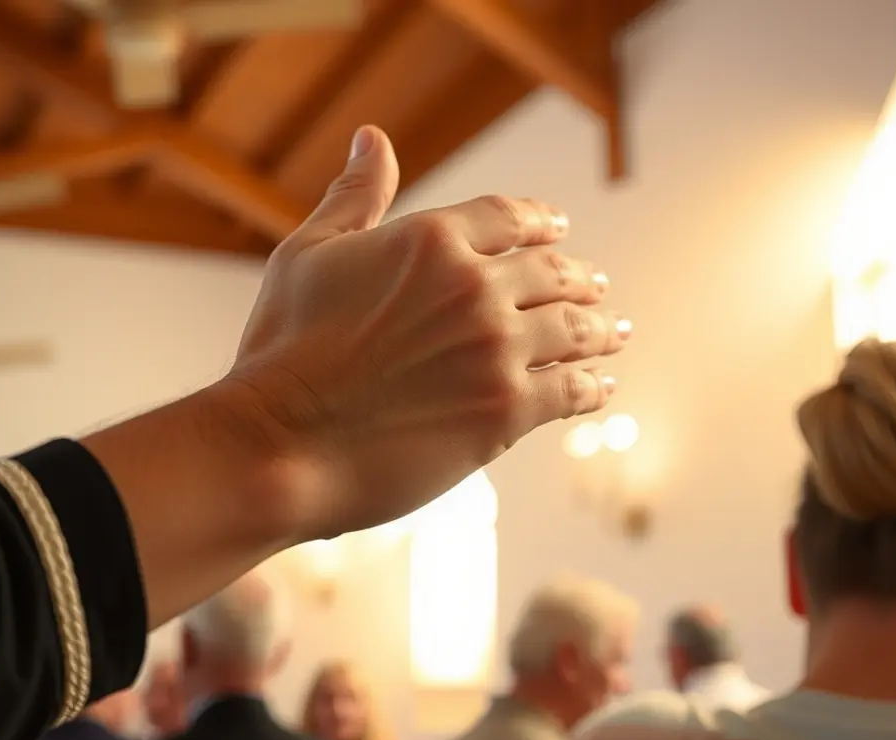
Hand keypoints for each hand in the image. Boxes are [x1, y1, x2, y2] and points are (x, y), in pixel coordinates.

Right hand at [227, 125, 629, 540]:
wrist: (281, 444)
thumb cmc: (281, 351)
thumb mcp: (310, 254)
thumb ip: (355, 197)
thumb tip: (374, 138)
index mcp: (431, 240)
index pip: (510, 218)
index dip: (541, 222)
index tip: (558, 230)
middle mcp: (475, 288)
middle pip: (553, 274)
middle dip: (580, 279)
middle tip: (598, 287)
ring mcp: (497, 351)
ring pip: (574, 330)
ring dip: (601, 330)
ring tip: (615, 333)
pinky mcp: (507, 412)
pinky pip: (572, 390)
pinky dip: (594, 386)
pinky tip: (602, 386)